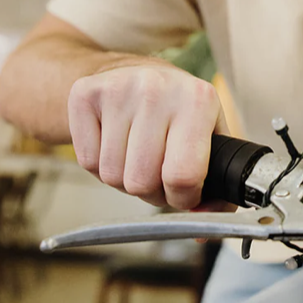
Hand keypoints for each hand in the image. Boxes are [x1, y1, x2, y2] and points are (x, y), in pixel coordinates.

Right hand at [68, 61, 230, 209]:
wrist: (135, 72)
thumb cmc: (178, 111)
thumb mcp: (211, 138)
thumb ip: (218, 188)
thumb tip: (203, 231)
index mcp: (198, 99)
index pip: (183, 175)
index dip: (182, 198)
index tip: (183, 192)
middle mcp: (158, 89)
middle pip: (142, 181)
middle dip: (152, 191)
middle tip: (158, 172)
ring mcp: (118, 88)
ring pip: (112, 176)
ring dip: (125, 179)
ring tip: (138, 155)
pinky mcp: (85, 94)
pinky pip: (86, 162)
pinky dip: (100, 165)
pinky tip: (115, 143)